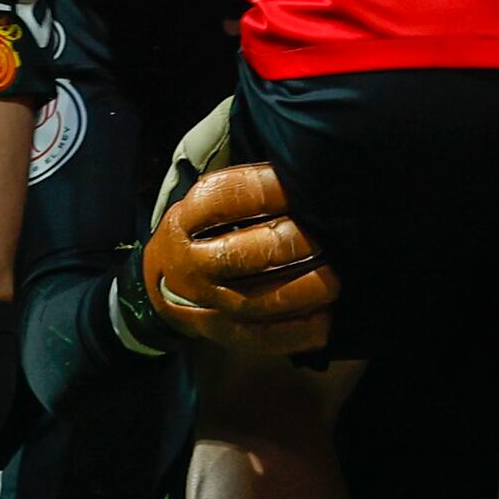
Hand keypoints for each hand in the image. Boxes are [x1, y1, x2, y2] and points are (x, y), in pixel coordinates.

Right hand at [138, 160, 337, 359]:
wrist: (161, 284)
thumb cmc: (205, 230)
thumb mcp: (206, 201)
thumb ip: (246, 184)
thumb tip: (298, 161)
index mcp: (185, 219)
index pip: (226, 198)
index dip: (271, 188)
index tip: (306, 183)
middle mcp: (190, 263)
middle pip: (245, 252)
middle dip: (294, 241)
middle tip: (329, 233)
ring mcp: (205, 303)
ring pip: (257, 300)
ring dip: (304, 288)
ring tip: (337, 277)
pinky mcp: (223, 334)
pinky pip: (262, 337)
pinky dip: (298, 330)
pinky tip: (327, 318)